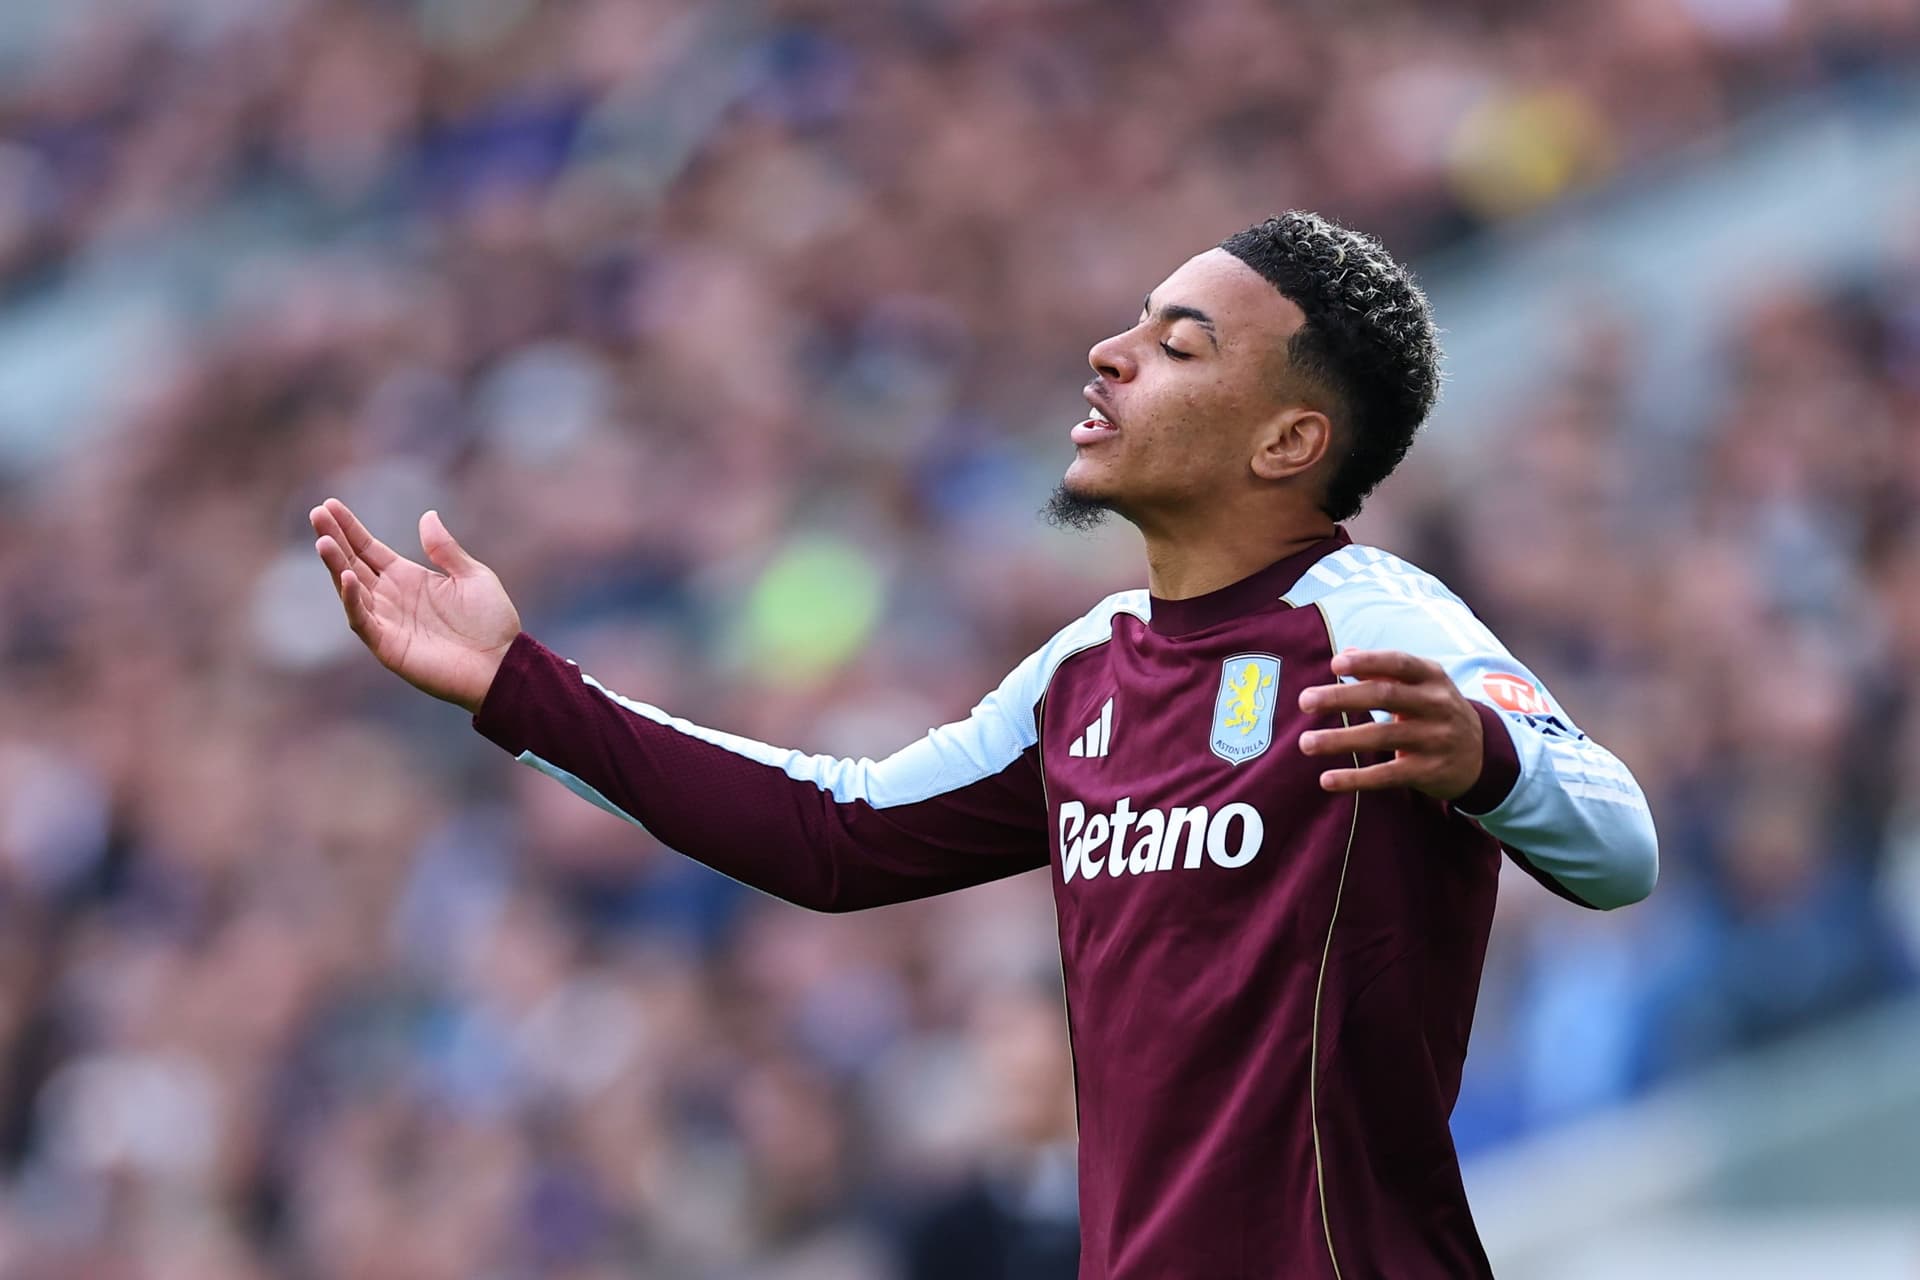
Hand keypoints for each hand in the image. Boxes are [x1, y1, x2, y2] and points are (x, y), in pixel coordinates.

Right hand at [310, 499, 521, 713]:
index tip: (329, 504)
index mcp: (409, 579)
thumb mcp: (473, 576)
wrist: (503, 664)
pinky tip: (347, 577)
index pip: (369, 549)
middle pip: (353, 564)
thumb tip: (427, 516)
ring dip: (336, 566)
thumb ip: (446, 549)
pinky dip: (352, 601)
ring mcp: (387, 622)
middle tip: (316, 513)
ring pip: (351, 590)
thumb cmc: (492, 624)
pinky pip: (362, 621)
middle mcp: (391, 598)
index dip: (349, 529)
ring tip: (323, 542)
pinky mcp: (388, 646)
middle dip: (334, 540)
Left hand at [1296, 650, 1482, 798]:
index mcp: (1432, 677)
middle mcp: (1436, 704)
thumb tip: (1344, 652)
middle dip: (1341, 697)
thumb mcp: (1422, 685)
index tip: (1334, 664)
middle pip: (1384, 696)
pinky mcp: (1429, 771)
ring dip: (1339, 740)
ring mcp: (1435, 738)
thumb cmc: (1436, 711)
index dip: (1367, 662)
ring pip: (1381, 736)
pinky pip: (1387, 775)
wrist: (1482, 754)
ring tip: (1305, 742)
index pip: (1398, 663)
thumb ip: (1384, 671)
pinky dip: (1356, 778)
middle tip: (1304, 701)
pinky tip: (1327, 780)